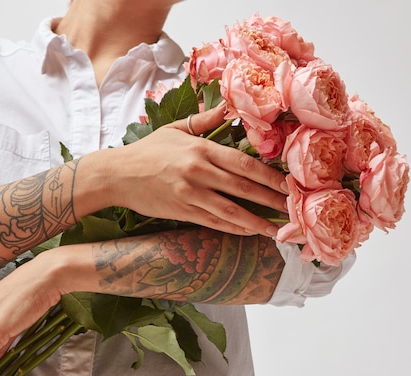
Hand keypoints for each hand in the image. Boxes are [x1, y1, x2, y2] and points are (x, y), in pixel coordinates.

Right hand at [110, 103, 288, 235]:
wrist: (117, 175)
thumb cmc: (147, 151)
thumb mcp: (176, 129)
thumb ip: (205, 120)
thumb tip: (229, 107)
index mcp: (200, 149)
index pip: (244, 163)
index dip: (269, 176)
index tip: (288, 185)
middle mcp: (198, 172)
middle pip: (243, 188)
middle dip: (271, 200)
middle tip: (293, 210)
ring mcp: (190, 194)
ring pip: (231, 211)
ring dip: (257, 222)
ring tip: (277, 230)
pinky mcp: (182, 212)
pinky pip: (213, 223)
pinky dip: (234, 229)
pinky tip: (249, 232)